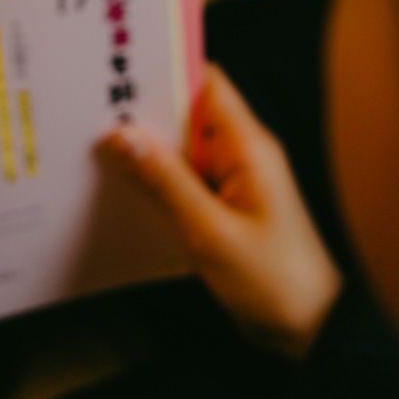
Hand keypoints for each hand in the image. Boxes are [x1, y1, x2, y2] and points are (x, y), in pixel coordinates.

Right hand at [100, 66, 340, 358]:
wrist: (310, 331)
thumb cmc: (272, 281)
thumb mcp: (210, 232)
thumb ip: (165, 181)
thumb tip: (121, 136)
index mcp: (248, 147)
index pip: (206, 84)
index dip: (164, 70)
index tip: (119, 67)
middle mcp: (241, 155)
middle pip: (186, 115)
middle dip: (143, 113)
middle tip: (88, 111)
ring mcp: (233, 182)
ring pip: (180, 150)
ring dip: (145, 152)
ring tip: (94, 150)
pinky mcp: (224, 209)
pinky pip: (184, 182)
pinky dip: (156, 183)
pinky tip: (123, 190)